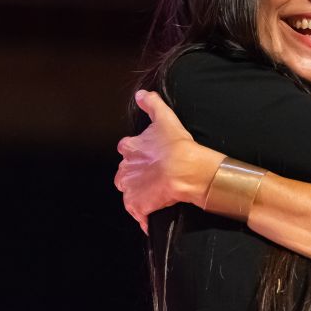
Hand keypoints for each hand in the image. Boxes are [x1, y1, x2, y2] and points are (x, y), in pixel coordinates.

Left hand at [114, 90, 220, 233]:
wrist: (185, 169)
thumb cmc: (177, 145)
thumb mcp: (165, 118)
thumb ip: (152, 104)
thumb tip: (141, 94)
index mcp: (130, 148)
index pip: (126, 150)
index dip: (138, 153)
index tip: (151, 155)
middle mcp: (126, 169)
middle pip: (125, 173)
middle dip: (137, 174)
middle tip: (155, 175)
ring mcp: (130, 189)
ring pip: (129, 192)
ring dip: (139, 193)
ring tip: (156, 194)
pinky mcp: (137, 206)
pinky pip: (138, 214)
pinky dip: (144, 216)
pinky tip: (154, 216)